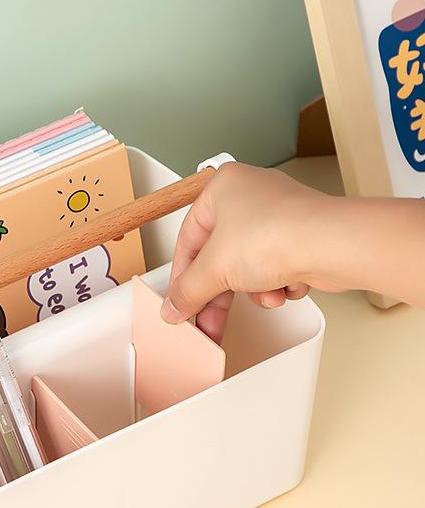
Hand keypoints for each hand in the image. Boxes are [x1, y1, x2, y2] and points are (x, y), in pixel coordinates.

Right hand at [161, 163, 333, 342]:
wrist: (334, 246)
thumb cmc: (278, 235)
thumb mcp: (213, 269)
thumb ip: (187, 292)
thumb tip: (173, 307)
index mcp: (222, 188)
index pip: (187, 240)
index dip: (181, 277)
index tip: (179, 303)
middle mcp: (250, 196)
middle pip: (219, 257)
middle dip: (217, 293)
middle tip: (206, 319)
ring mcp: (278, 216)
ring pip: (247, 266)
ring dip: (253, 289)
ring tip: (263, 294)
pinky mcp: (300, 236)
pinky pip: (274, 268)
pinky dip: (276, 284)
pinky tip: (283, 286)